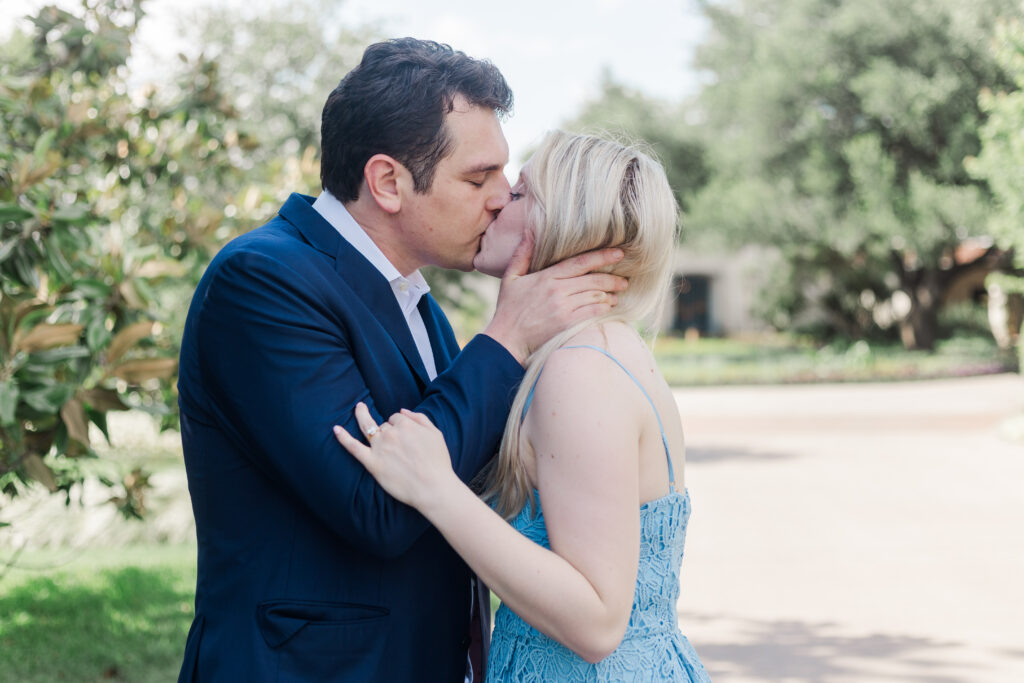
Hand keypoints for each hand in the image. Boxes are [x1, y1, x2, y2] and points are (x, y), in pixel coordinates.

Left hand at [333, 403, 456, 510]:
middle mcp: (391, 433)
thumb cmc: (438, 462)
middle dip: (388, 429)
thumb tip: (403, 410)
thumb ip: (420, 418)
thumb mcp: (436, 433)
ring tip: (359, 408)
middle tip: (397, 445)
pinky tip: (336, 429)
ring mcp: (379, 447)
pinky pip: (353, 447)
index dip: (400, 426)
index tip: (405, 437)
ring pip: (369, 428)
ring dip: (362, 416)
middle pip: (384, 424)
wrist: (433, 487)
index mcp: (407, 425)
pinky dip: (343, 438)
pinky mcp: (372, 463)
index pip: (397, 418)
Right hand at [482, 230, 628, 363]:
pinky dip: (603, 309)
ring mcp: (563, 309)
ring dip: (609, 295)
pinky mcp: (567, 325)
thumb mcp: (510, 278)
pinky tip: (607, 308)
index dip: (602, 256)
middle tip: (624, 280)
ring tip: (616, 295)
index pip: (580, 262)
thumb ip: (522, 255)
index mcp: (546, 277)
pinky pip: (593, 313)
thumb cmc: (508, 310)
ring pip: (596, 296)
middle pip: (593, 280)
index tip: (618, 253)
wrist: (506, 341)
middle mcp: (557, 291)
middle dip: (612, 279)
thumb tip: (529, 232)